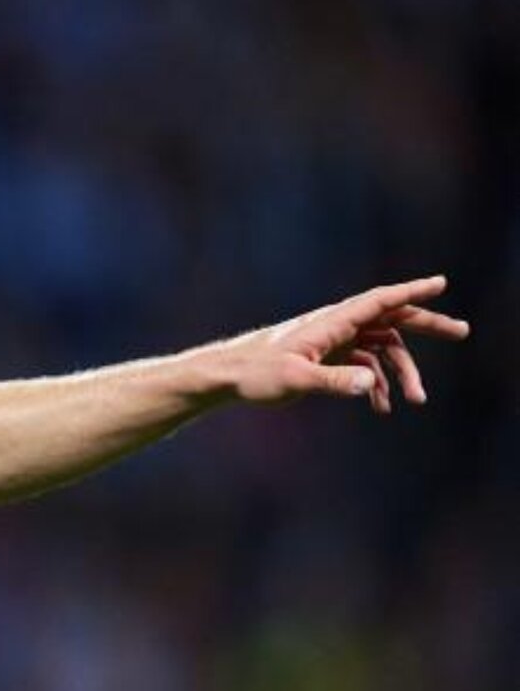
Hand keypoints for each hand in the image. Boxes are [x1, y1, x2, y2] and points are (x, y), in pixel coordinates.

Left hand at [229, 275, 469, 412]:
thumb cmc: (256, 374)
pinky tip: (381, 408)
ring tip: (416, 401)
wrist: (228, 378)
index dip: (411, 291)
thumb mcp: (295, 379)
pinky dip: (376, 382)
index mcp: (331, 322)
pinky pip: (362, 365)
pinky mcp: (325, 357)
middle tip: (462, 331)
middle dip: (427, 325)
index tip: (441, 283)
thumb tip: (372, 383)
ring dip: (401, 371)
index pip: (379, 301)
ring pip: (380, 347)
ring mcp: (333, 341)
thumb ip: (334, 381)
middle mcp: (336, 326)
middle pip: (391, 319)